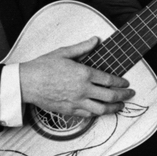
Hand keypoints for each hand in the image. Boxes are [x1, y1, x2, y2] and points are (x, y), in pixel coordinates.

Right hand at [19, 37, 134, 117]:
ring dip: (115, 108)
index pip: (109, 80)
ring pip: (102, 109)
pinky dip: (98, 114)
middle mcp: (83, 89)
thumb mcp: (64, 52)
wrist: (27, 83)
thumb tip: (96, 40)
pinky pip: (88, 115)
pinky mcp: (69, 111)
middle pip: (110, 96)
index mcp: (83, 73)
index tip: (126, 83)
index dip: (121, 82)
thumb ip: (82, 47)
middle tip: (130, 94)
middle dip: (124, 95)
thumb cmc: (43, 66)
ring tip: (121, 106)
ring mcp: (76, 102)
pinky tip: (102, 111)